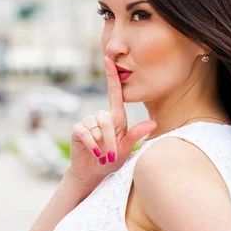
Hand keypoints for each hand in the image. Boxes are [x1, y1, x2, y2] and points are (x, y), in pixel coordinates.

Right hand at [66, 56, 156, 195]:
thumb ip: (136, 135)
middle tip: (112, 155)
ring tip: (103, 155)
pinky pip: (86, 133)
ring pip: (97, 127)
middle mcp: (101, 116)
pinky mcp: (77, 130)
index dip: (111, 75)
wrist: (93, 172)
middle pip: (107, 118)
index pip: (113, 92)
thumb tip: (153, 123)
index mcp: (115, 117)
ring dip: (102, 143)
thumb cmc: (111, 159)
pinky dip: (92, 145)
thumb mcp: (126, 148)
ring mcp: (88, 122)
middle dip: (111, 139)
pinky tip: (94, 152)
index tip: (108, 59)